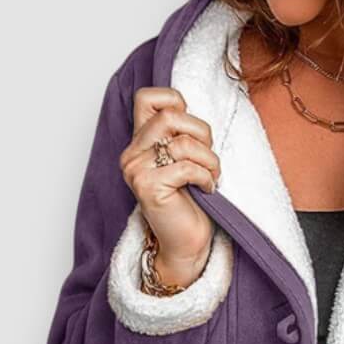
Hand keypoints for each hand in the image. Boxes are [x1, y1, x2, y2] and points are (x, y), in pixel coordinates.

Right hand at [120, 88, 221, 287]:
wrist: (186, 245)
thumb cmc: (191, 203)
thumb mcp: (185, 159)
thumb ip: (180, 133)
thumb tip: (189, 108)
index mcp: (139, 143)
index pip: (147, 97)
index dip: (176, 103)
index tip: (191, 132)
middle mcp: (132, 155)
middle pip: (170, 116)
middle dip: (201, 134)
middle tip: (208, 158)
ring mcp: (137, 171)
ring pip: (182, 143)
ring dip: (209, 160)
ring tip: (211, 176)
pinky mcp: (148, 188)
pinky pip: (186, 167)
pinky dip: (205, 177)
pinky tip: (208, 190)